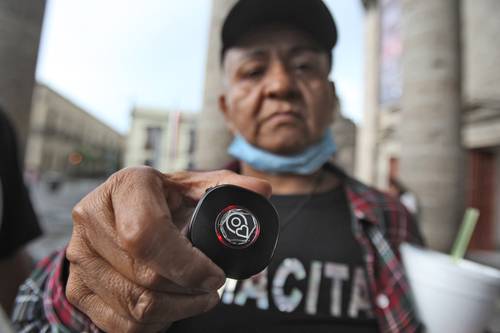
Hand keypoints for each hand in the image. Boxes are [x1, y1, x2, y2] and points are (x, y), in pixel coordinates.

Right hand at [66, 167, 270, 332]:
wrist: (118, 217)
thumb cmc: (163, 201)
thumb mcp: (193, 187)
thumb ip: (228, 187)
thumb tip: (261, 191)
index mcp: (125, 186)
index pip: (147, 234)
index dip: (187, 264)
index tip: (216, 276)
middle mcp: (92, 218)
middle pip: (146, 276)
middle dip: (190, 290)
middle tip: (212, 286)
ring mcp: (80, 255)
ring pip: (136, 306)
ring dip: (177, 309)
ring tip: (197, 295)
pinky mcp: (77, 287)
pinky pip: (120, 324)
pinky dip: (155, 323)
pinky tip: (170, 305)